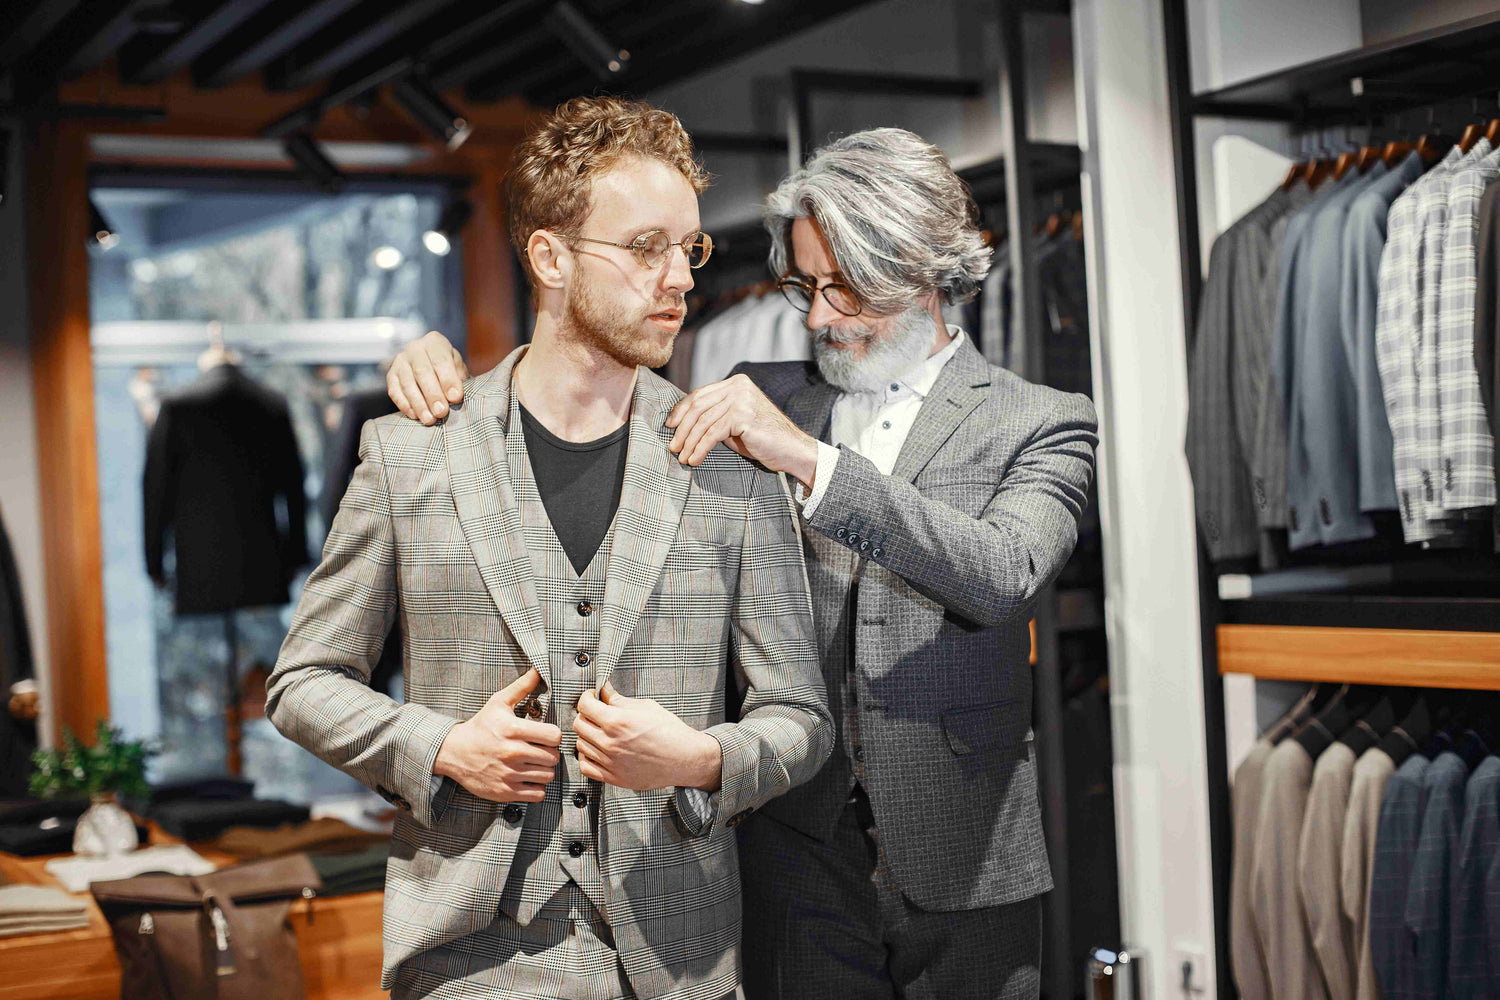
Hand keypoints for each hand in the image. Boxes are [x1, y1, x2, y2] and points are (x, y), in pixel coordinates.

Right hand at [388, 330, 468, 424]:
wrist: (430, 365)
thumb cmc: (448, 368)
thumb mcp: (458, 366)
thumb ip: (459, 377)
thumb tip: (455, 394)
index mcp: (434, 342)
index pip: (440, 360)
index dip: (448, 380)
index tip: (455, 397)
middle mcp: (414, 348)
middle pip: (422, 372)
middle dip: (433, 394)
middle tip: (442, 412)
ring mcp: (400, 361)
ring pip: (407, 383)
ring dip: (419, 404)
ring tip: (430, 420)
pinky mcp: (391, 376)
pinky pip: (395, 391)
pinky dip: (405, 405)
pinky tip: (415, 416)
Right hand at [433, 669, 561, 802]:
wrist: (454, 752)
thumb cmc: (481, 726)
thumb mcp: (498, 703)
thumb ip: (522, 687)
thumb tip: (539, 669)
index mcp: (512, 729)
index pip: (554, 736)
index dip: (554, 735)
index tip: (546, 735)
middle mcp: (512, 753)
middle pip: (553, 757)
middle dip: (550, 752)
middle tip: (540, 749)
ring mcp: (508, 774)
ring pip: (548, 776)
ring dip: (545, 770)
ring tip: (534, 762)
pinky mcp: (505, 791)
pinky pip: (538, 794)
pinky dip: (537, 787)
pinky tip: (528, 777)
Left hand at [573, 682, 721, 791]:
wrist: (685, 759)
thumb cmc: (670, 731)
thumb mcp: (646, 707)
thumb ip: (619, 700)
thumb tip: (604, 691)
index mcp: (617, 722)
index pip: (584, 705)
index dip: (586, 697)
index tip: (592, 696)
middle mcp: (609, 743)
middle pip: (579, 725)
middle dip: (585, 714)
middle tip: (596, 712)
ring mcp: (610, 762)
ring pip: (580, 745)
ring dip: (586, 735)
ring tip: (599, 731)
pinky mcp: (613, 777)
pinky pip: (586, 767)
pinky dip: (586, 757)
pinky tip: (596, 750)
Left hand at [665, 373, 818, 486]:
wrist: (792, 450)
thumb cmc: (762, 440)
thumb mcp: (734, 422)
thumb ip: (715, 416)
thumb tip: (682, 423)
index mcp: (736, 383)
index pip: (700, 394)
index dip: (681, 410)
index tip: (669, 426)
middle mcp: (738, 386)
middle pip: (698, 406)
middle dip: (682, 428)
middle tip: (673, 447)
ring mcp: (742, 399)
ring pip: (703, 421)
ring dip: (689, 442)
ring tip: (682, 457)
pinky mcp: (743, 415)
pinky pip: (713, 433)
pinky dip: (700, 448)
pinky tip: (695, 460)